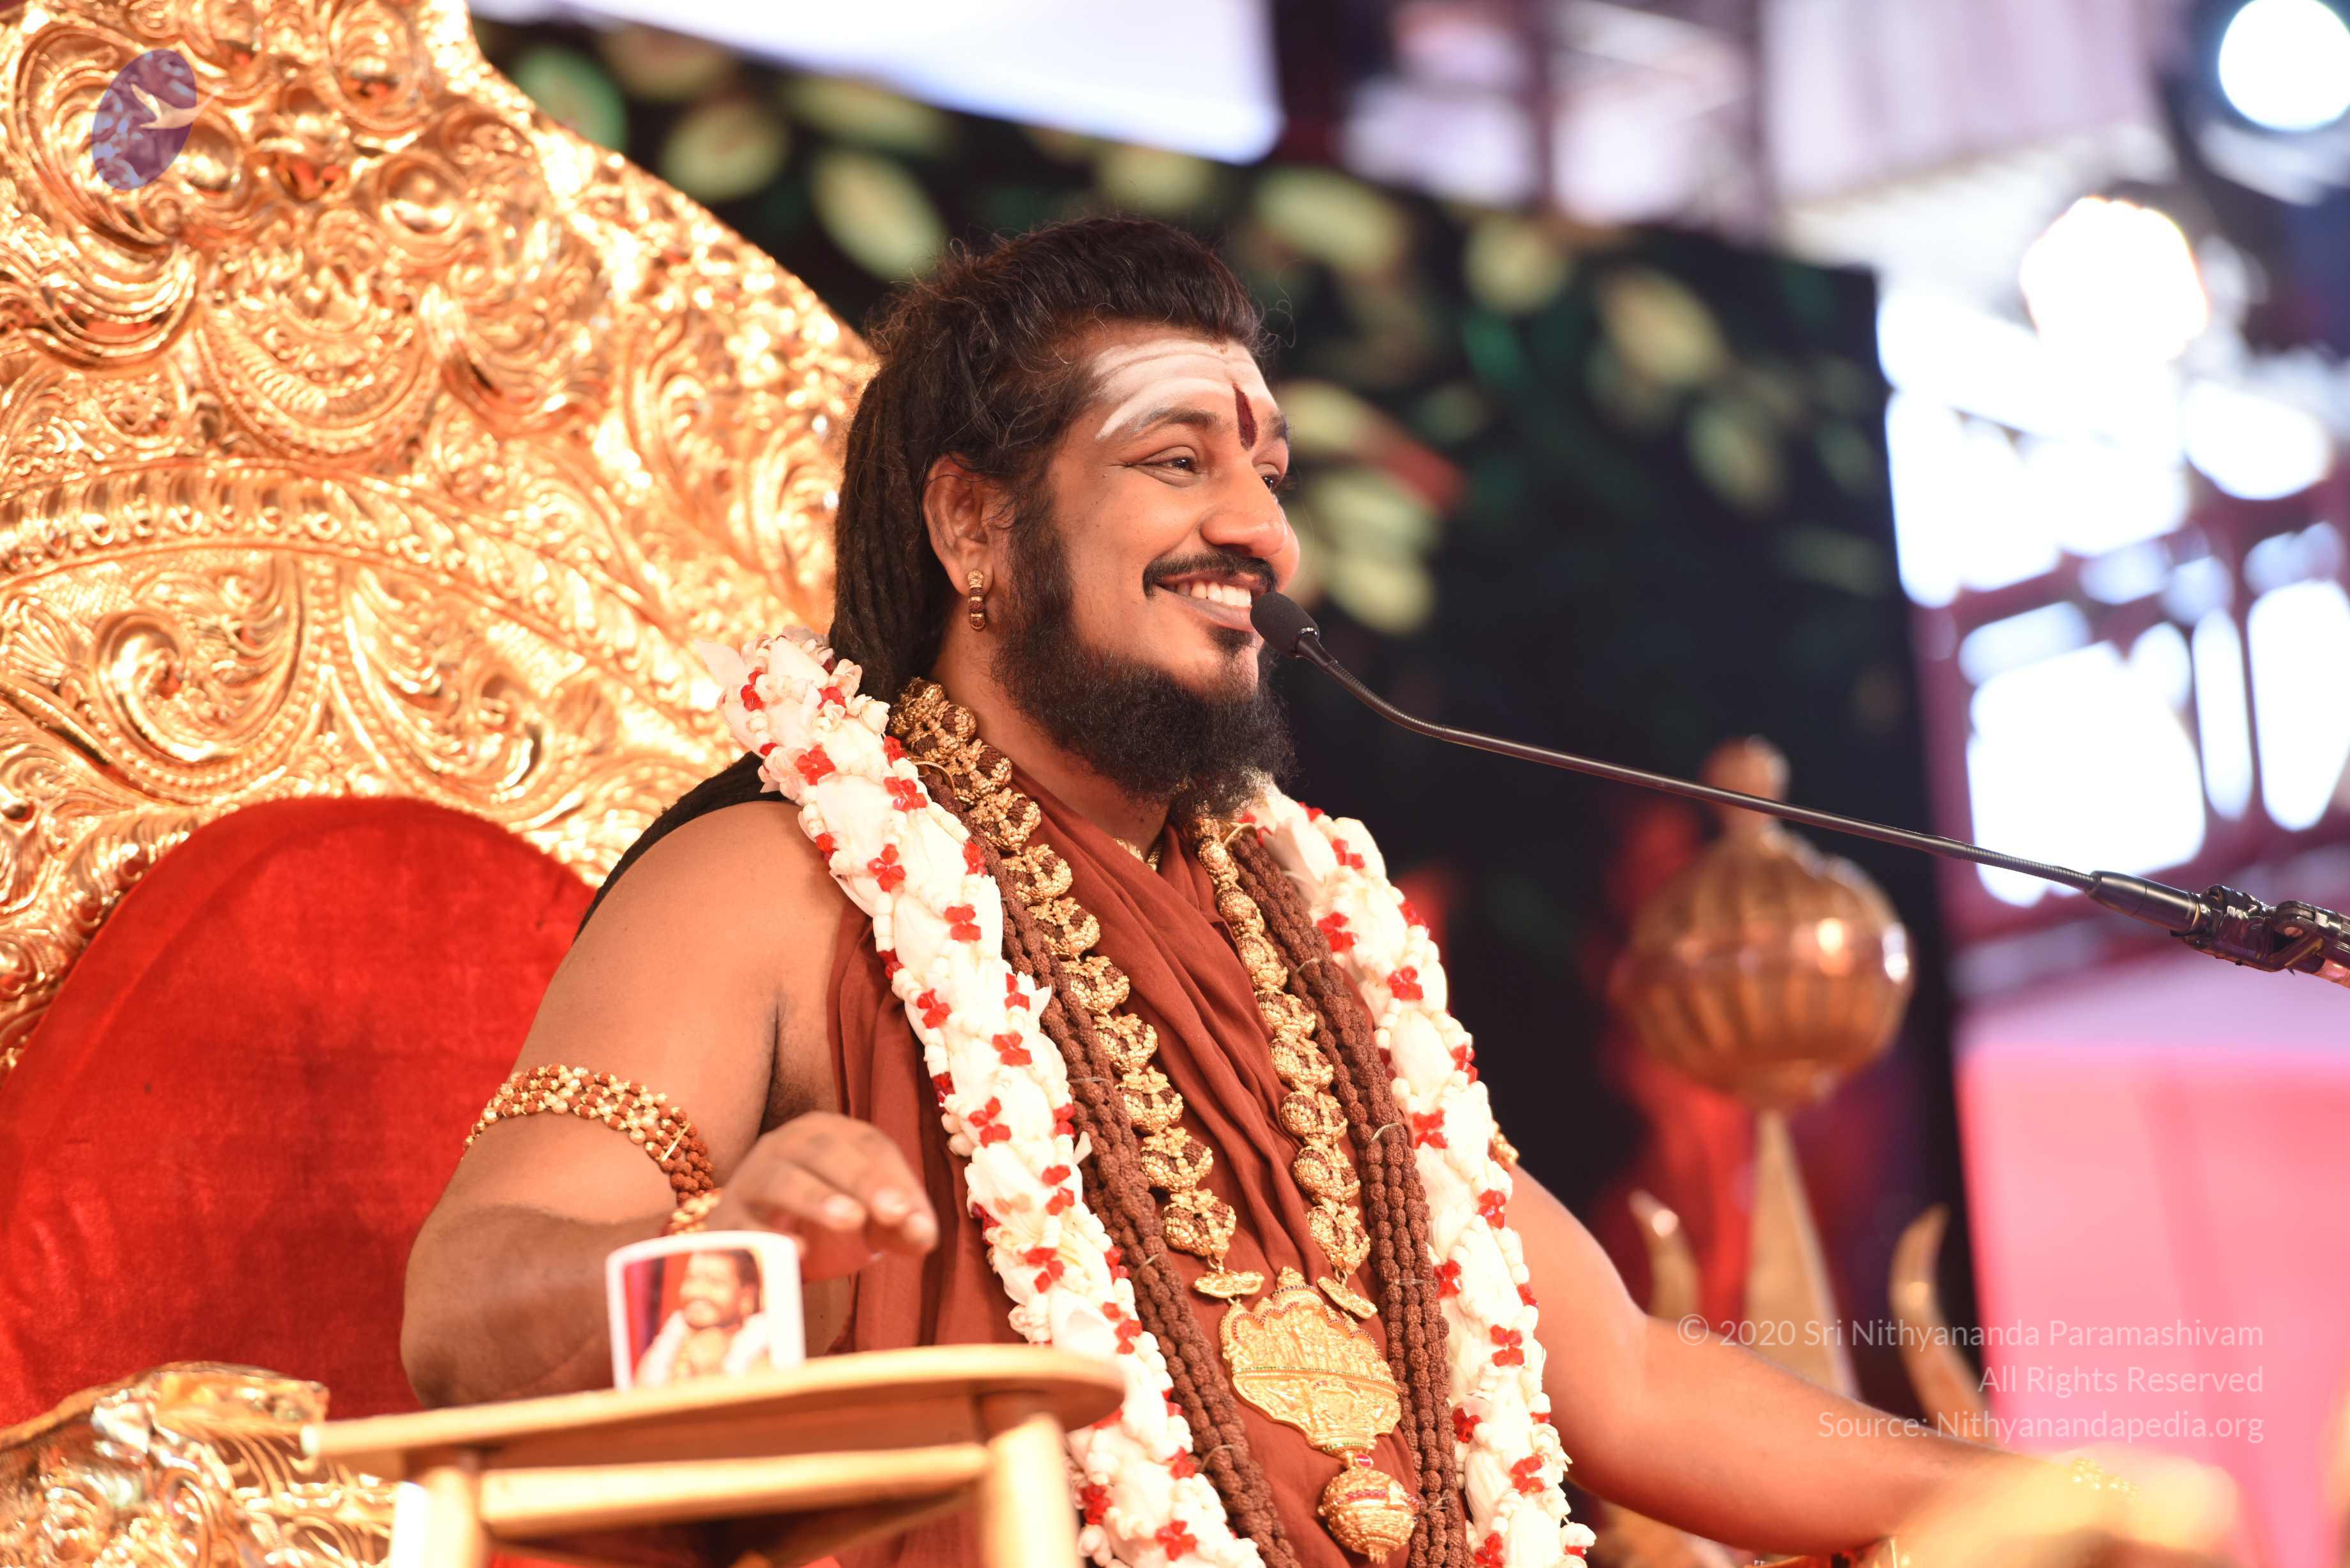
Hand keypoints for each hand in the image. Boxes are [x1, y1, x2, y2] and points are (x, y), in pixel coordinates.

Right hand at [702, 1113, 938, 1278]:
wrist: (751, 1239)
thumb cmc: (822, 1218)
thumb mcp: (867, 1216)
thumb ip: (900, 1224)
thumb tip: (925, 1234)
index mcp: (828, 1134)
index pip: (866, 1144)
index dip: (889, 1176)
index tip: (909, 1213)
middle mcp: (786, 1146)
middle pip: (824, 1151)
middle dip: (861, 1179)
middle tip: (892, 1214)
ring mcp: (752, 1178)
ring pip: (780, 1178)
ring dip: (816, 1197)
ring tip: (850, 1220)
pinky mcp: (726, 1218)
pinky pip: (744, 1222)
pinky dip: (769, 1235)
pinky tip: (797, 1251)